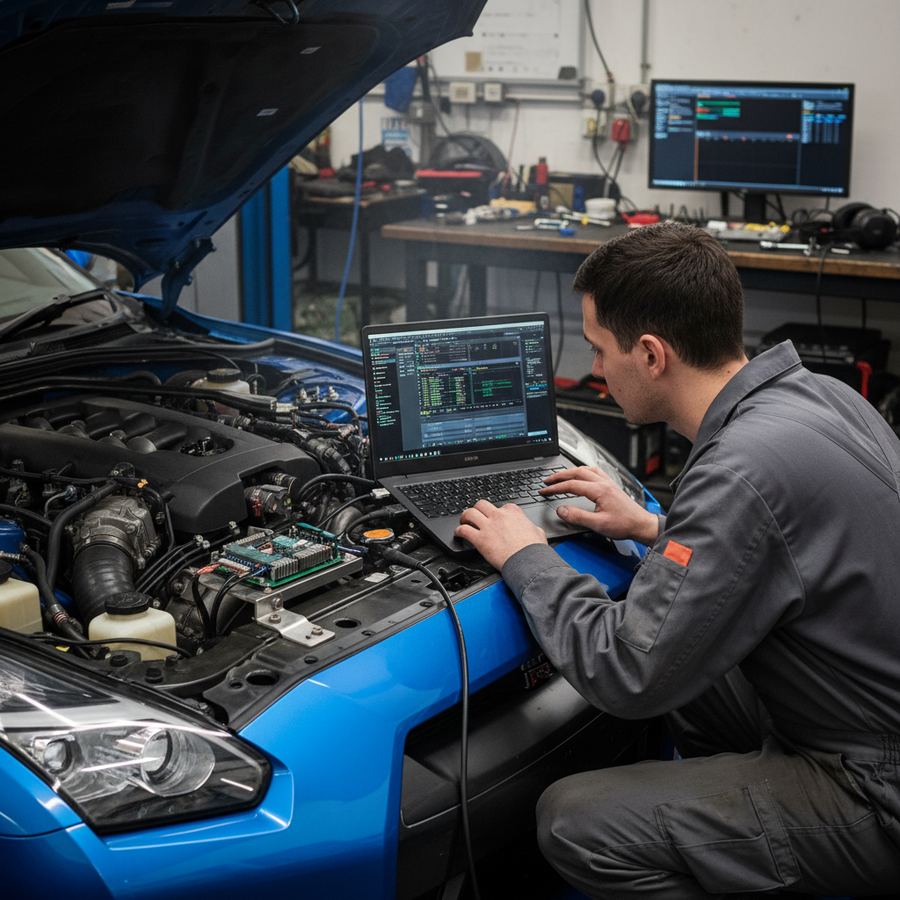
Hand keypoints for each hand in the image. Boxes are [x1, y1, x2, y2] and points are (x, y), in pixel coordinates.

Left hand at [455, 500, 547, 569]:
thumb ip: (531, 527)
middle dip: (477, 509)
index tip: (496, 517)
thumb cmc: (534, 549)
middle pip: (481, 504)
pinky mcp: (480, 539)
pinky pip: (464, 530)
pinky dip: (459, 531)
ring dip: (465, 517)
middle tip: (475, 515)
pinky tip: (458, 534)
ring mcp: (488, 526)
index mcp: (513, 513)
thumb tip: (532, 529)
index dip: (497, 512)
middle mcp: (499, 516)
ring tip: (464, 521)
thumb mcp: (538, 532)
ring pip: (469, 513)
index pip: (501, 506)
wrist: (528, 561)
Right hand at [541, 466, 658, 543]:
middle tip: (547, 481)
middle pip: (576, 472)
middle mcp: (603, 483)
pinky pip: (594, 471)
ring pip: (585, 469)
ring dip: (570, 471)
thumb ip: (577, 516)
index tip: (544, 491)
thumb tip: (561, 510)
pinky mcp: (611, 485)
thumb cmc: (624, 525)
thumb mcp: (597, 524)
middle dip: (559, 475)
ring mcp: (608, 482)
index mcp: (599, 490)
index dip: (555, 488)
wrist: (641, 524)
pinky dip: (582, 471)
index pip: (571, 485)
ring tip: (560, 476)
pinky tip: (581, 474)